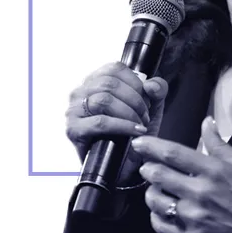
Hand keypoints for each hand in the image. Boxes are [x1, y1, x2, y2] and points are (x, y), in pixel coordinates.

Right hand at [65, 62, 168, 184]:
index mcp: (95, 81)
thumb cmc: (134, 131)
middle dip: (135, 101)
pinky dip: (122, 126)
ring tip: (140, 125)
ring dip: (129, 113)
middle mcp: (80, 93)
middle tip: (145, 116)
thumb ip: (158, 90)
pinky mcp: (73, 130)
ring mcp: (73, 111)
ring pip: (103, 100)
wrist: (126, 164)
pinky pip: (100, 122)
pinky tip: (135, 132)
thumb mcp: (152, 106)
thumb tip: (151, 84)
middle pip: (109, 84)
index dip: (136, 83)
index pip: (115, 69)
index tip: (146, 99)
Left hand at [133, 118, 231, 232]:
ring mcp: (193, 218)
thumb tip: (206, 123)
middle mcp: (200, 193)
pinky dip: (156, 215)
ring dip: (152, 191)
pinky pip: (160, 225)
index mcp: (215, 171)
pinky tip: (164, 210)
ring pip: (155, 200)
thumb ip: (221, 145)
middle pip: (158, 175)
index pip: (173, 154)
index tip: (138, 143)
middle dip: (148, 167)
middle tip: (147, 166)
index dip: (151, 146)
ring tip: (159, 189)